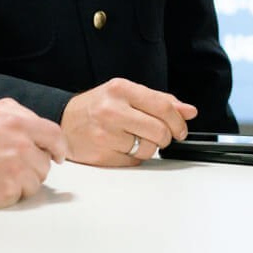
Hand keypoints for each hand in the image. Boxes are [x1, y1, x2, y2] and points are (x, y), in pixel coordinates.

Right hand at [0, 97, 67, 207]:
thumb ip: (11, 114)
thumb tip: (31, 124)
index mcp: (16, 123)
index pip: (54, 135)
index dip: (59, 147)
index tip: (58, 155)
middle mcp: (21, 145)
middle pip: (45, 162)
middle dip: (33, 166)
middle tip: (10, 168)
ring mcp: (16, 169)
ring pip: (36, 182)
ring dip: (22, 182)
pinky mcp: (7, 192)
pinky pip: (21, 196)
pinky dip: (10, 195)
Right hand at [61, 78, 196, 165]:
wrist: (64, 121)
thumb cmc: (98, 105)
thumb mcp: (127, 93)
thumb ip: (159, 101)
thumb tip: (188, 111)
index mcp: (121, 89)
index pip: (163, 106)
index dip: (178, 121)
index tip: (181, 129)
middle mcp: (112, 110)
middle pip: (159, 130)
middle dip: (166, 137)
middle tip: (160, 136)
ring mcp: (105, 134)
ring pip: (148, 149)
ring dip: (149, 148)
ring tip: (134, 139)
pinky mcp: (101, 156)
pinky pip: (133, 162)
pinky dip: (134, 157)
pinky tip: (122, 147)